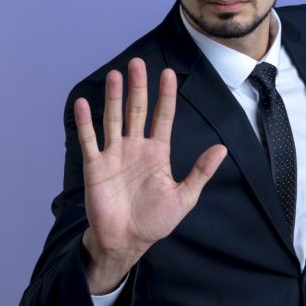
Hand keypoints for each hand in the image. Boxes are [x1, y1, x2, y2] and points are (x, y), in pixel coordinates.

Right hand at [75, 57, 227, 292]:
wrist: (126, 242)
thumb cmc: (154, 221)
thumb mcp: (184, 198)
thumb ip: (201, 172)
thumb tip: (222, 149)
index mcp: (157, 153)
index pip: (163, 117)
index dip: (166, 96)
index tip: (169, 74)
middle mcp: (135, 148)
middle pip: (137, 111)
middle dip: (138, 87)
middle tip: (138, 63)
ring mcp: (114, 155)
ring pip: (114, 119)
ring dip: (114, 97)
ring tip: (115, 75)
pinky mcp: (96, 167)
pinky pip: (90, 140)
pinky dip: (86, 122)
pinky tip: (84, 103)